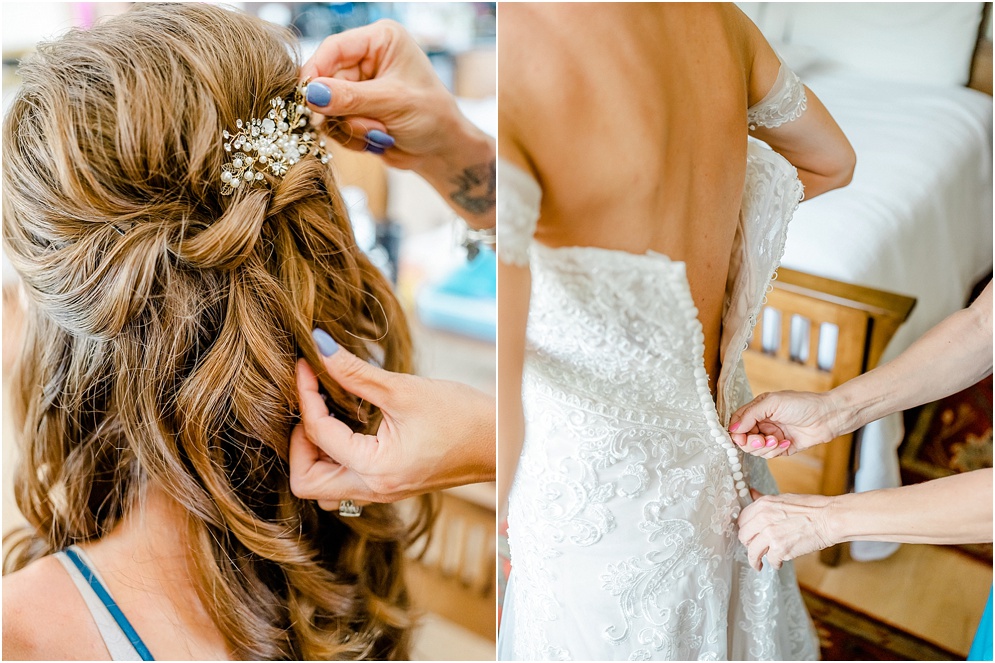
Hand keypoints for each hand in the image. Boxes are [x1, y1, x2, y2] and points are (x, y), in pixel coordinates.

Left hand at [289, 329, 494, 505]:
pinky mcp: (389, 485)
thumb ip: (355, 371)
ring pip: (323, 487)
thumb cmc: (462, 415)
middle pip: (307, 482)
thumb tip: (320, 346)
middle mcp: (374, 489)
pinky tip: (347, 424)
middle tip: (311, 404)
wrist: (499, 441)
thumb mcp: (404, 389)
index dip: (306, 394)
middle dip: (299, 442)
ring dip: (315, 454)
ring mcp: (381, 492)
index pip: (318, 434)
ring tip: (328, 414)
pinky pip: (345, 481)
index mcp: (376, 469)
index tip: (307, 364)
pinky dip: (334, 456)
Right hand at [300, 20, 491, 185]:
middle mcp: (367, 59)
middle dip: (342, 109)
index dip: (316, 70)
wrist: (442, 151)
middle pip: (326, 79)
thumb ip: (351, 98)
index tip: (305, 95)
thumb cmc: (432, 117)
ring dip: (350, 126)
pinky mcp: (354, 110)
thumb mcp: (393, 103)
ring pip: (327, 106)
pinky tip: (377, 139)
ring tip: (380, 132)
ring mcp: (359, 86)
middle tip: (368, 125)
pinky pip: (334, 124)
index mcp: (381, 40)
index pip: (335, 47)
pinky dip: (352, 137)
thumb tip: (312, 95)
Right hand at [727, 390, 841, 458]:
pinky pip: (769, 455)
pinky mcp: (782, 448)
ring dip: (765, 447)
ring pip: (756, 450)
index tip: (741, 438)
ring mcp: (771, 436)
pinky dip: (776, 450)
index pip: (737, 424)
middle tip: (763, 439)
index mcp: (757, 410)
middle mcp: (762, 423)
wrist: (828, 416)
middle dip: (751, 442)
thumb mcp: (772, 403)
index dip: (736, 433)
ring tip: (777, 440)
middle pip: (743, 440)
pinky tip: (788, 441)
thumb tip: (733, 429)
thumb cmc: (802, 404)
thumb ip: (750, 414)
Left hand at [738, 488, 838, 569]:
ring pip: (752, 552)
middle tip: (755, 549)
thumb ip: (764, 500)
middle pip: (743, 536)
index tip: (749, 535)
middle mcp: (763, 518)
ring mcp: (770, 534)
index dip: (746, 529)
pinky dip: (774, 564)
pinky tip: (778, 563)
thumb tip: (752, 493)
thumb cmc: (811, 508)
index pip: (742, 520)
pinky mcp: (780, 549)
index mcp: (763, 505)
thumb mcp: (783, 498)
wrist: (829, 518)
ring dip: (755, 560)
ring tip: (759, 564)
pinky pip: (770, 561)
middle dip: (748, 544)